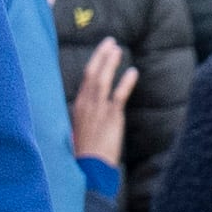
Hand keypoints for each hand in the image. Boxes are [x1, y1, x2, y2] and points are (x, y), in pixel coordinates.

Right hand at [69, 36, 136, 168]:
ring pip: (102, 79)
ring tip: (117, 48)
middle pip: (92, 73)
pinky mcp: (110, 117)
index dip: (94, 64)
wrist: (89, 169)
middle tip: (110, 42)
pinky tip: (133, 72)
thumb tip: (88, 117)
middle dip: (100, 55)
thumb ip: (86, 120)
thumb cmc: (86, 155)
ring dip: (110, 62)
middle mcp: (85, 104)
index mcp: (78, 107)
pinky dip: (126, 82)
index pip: (86, 80)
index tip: (101, 53)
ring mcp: (97, 110)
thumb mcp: (81, 132)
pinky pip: (118, 95)